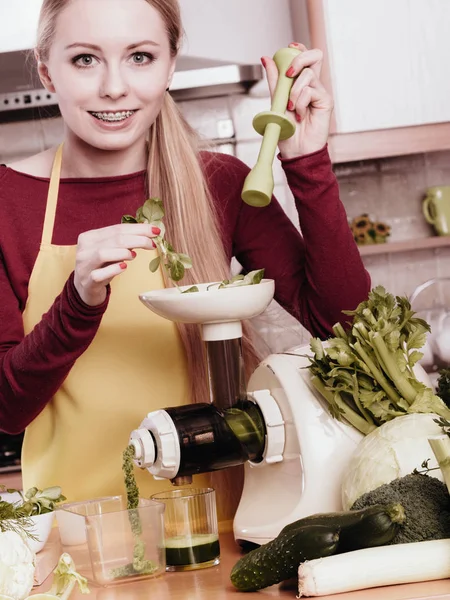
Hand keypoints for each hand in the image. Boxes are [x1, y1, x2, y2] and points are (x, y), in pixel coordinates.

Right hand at [73, 223, 159, 305]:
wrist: (85, 287)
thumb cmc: (102, 266)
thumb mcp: (110, 250)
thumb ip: (123, 241)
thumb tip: (148, 232)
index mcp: (89, 237)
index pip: (117, 229)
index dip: (138, 229)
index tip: (155, 230)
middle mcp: (84, 249)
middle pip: (113, 239)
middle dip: (137, 239)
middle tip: (152, 244)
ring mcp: (84, 266)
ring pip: (103, 253)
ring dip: (123, 252)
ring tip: (134, 255)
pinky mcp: (88, 281)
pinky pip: (99, 274)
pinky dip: (113, 269)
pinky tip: (124, 267)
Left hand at [261, 42, 333, 158]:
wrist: (295, 151)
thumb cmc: (287, 131)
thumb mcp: (276, 102)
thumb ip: (274, 81)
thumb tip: (266, 59)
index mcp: (301, 84)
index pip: (305, 58)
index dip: (300, 49)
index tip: (290, 47)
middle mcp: (312, 86)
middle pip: (314, 56)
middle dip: (299, 60)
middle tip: (289, 75)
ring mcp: (320, 93)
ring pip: (308, 74)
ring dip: (294, 91)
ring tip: (290, 108)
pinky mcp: (325, 101)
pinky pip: (311, 90)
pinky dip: (300, 102)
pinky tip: (299, 114)